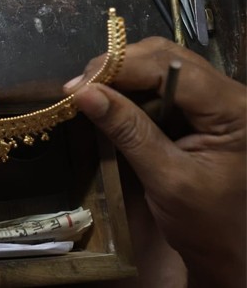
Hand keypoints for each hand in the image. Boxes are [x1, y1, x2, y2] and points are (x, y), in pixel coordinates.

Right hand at [65, 37, 245, 287]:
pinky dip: (131, 87)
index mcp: (234, 109)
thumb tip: (83, 93)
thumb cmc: (206, 223)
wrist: (228, 250)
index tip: (77, 86)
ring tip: (88, 92)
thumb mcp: (166, 178)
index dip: (121, 68)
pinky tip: (109, 100)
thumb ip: (128, 131)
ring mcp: (216, 99)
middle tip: (79, 88)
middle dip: (119, 67)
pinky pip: (162, 82)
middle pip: (167, 57)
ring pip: (162, 64)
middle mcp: (230, 94)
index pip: (172, 69)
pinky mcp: (201, 108)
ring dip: (122, 75)